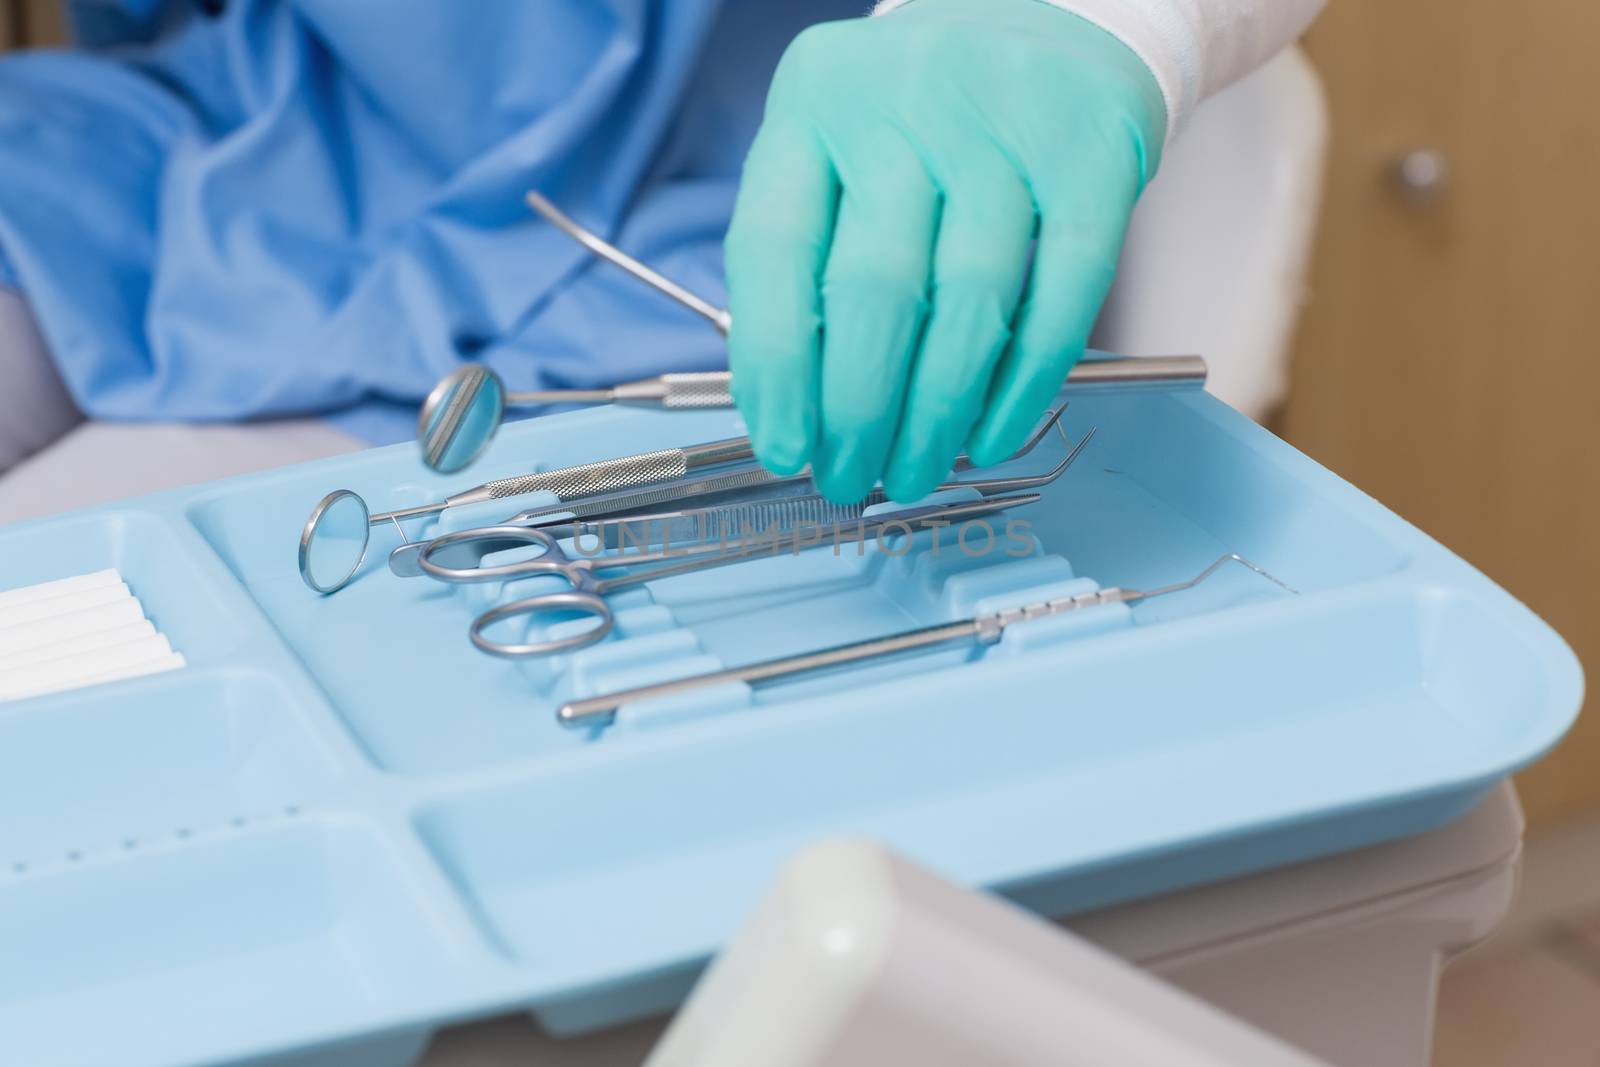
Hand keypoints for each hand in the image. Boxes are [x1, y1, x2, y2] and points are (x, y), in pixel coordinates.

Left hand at [725, 0, 1164, 502]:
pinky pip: (1062, 295)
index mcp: (813, 104)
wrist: (1055, 18)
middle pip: (874, 287)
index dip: (774, 367)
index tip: (784, 447)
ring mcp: (1003, 123)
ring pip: (968, 302)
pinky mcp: (1094, 153)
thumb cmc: (924, 119)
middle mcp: (901, 102)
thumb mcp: (839, 152)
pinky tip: (992, 435)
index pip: (774, 250)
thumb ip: (809, 258)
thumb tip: (794, 413)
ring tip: (914, 473)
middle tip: (850, 480)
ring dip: (937, 413)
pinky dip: (1024, 385)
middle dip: (858, 412)